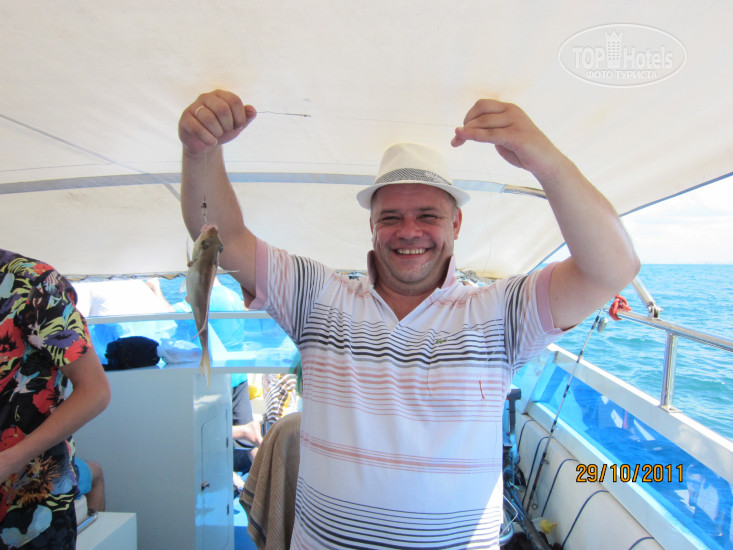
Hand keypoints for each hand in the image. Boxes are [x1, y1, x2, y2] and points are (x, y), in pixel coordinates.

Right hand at [178, 90, 256, 155]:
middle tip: (226, 130)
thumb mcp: (237, 124)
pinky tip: (211, 141)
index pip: (234, 101)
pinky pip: (197, 128)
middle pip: (222, 109)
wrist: (206, 143)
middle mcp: (206, 97)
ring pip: (209, 118)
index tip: (238, 126)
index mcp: (220, 95)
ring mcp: (194, 107)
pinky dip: (208, 138)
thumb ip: (246, 117)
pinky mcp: (185, 119)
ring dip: (217, 132)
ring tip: (217, 136)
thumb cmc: (223, 130)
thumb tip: (252, 110)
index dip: (240, 117)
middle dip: (228, 125)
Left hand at [451, 99, 571, 179]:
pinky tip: (464, 137)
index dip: (468, 116)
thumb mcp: (503, 137)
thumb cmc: (523, 150)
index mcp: (509, 109)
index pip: (482, 104)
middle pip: (480, 111)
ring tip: (457, 142)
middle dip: (465, 125)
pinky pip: (491, 134)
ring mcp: (516, 122)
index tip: (459, 132)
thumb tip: (464, 131)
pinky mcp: (517, 136)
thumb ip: (488, 132)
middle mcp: (512, 111)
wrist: (546, 162)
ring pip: (483, 122)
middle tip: (457, 140)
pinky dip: (475, 135)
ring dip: (467, 132)